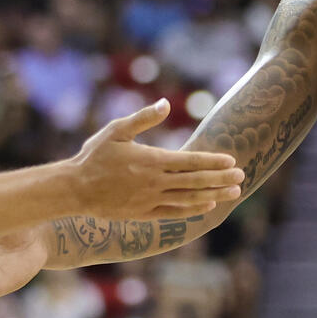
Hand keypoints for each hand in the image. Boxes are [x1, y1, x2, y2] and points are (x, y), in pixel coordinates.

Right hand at [70, 100, 242, 218]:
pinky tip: (208, 205)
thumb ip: (144, 117)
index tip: (232, 161)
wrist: (74, 189)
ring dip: (213, 194)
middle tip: (242, 176)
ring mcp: (150, 200)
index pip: (189, 161)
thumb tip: (166, 103)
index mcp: (150, 160)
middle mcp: (154, 182)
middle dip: (220, 178)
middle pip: (195, 181)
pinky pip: (174, 212)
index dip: (212, 161)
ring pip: (189, 199)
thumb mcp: (116, 130)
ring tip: (234, 193)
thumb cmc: (94, 156)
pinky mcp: (143, 214)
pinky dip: (193, 209)